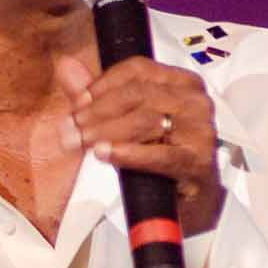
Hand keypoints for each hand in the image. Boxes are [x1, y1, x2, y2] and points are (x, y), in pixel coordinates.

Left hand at [55, 53, 224, 235]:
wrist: (188, 201)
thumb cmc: (159, 157)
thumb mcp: (124, 122)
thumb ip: (96, 95)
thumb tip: (66, 66)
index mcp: (181, 82)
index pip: (137, 69)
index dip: (102, 84)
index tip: (77, 103)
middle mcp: (195, 101)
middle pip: (137, 94)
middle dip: (96, 111)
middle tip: (70, 128)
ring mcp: (200, 130)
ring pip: (145, 120)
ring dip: (105, 132)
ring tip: (81, 143)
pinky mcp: (197, 162)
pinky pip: (159, 154)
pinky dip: (128, 153)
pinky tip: (104, 154)